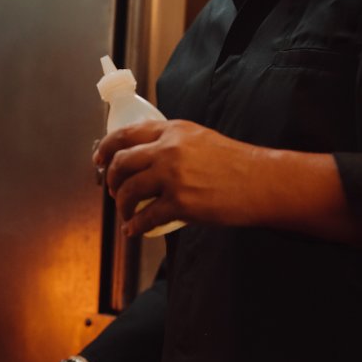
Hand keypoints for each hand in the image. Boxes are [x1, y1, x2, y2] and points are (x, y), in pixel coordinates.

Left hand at [93, 119, 260, 236]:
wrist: (262, 182)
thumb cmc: (236, 163)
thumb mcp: (200, 139)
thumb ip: (173, 143)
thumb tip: (147, 158)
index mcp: (172, 130)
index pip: (126, 134)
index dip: (106, 148)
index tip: (99, 160)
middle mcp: (168, 149)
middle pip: (121, 163)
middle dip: (111, 180)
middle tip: (113, 191)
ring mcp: (173, 176)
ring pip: (129, 191)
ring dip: (121, 205)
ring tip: (126, 213)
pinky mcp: (181, 203)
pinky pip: (145, 218)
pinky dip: (134, 226)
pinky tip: (134, 230)